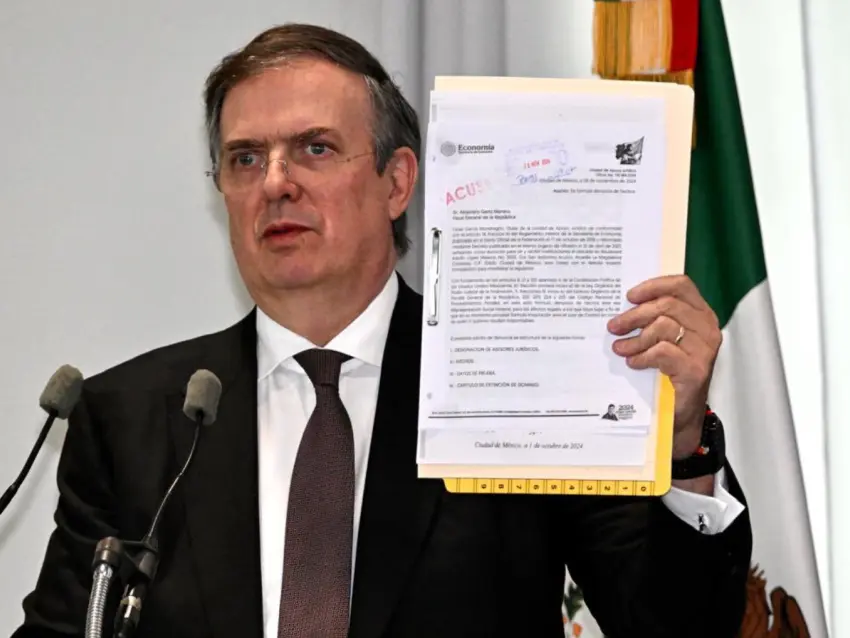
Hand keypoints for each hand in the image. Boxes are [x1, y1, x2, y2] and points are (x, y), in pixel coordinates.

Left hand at [607, 275, 720, 459]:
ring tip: (621, 348)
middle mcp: (707, 329)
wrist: (681, 414)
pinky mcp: (696, 370)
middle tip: (614, 326)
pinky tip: (633, 362)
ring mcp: (704, 350)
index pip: (682, 286)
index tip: (629, 296)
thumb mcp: (662, 340)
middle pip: (667, 305)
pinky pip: (662, 352)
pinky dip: (642, 356)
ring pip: (663, 327)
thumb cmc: (670, 372)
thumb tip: (623, 306)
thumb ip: (653, 320)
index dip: (654, 286)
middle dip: (634, 315)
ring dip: (635, 338)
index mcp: (701, 315)